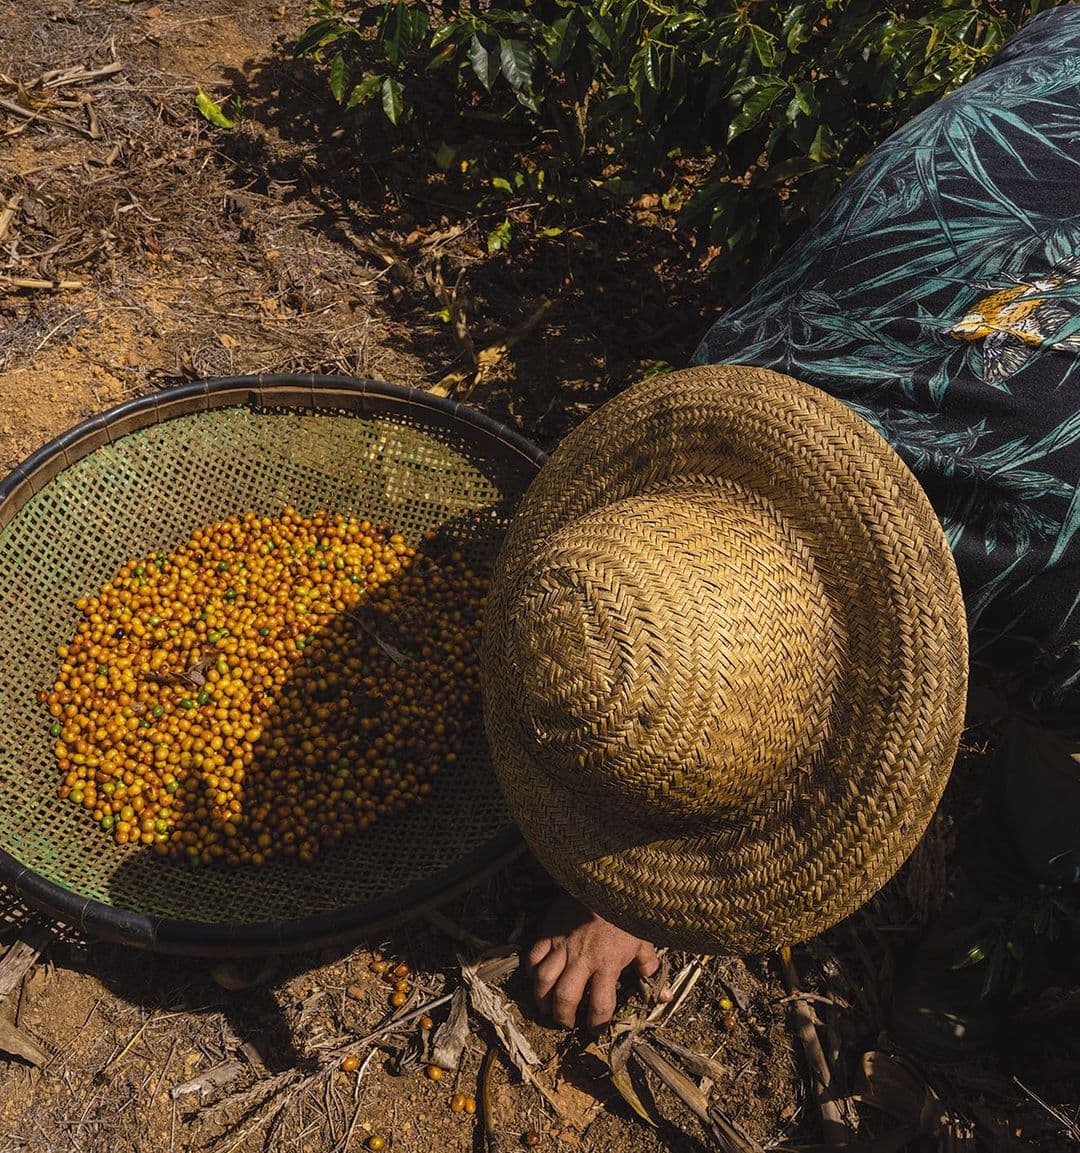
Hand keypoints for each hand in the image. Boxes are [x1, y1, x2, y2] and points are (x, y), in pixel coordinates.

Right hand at [526, 893, 663, 1028]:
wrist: (605, 881)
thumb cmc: (625, 913)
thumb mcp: (643, 941)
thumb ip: (648, 968)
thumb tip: (663, 996)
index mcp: (607, 964)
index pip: (600, 1005)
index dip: (598, 1024)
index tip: (597, 1029)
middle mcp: (581, 959)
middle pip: (565, 998)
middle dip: (563, 1017)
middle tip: (566, 1022)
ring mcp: (562, 945)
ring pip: (543, 980)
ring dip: (542, 999)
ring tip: (546, 1008)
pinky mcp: (549, 931)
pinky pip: (533, 956)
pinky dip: (531, 971)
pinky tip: (536, 979)